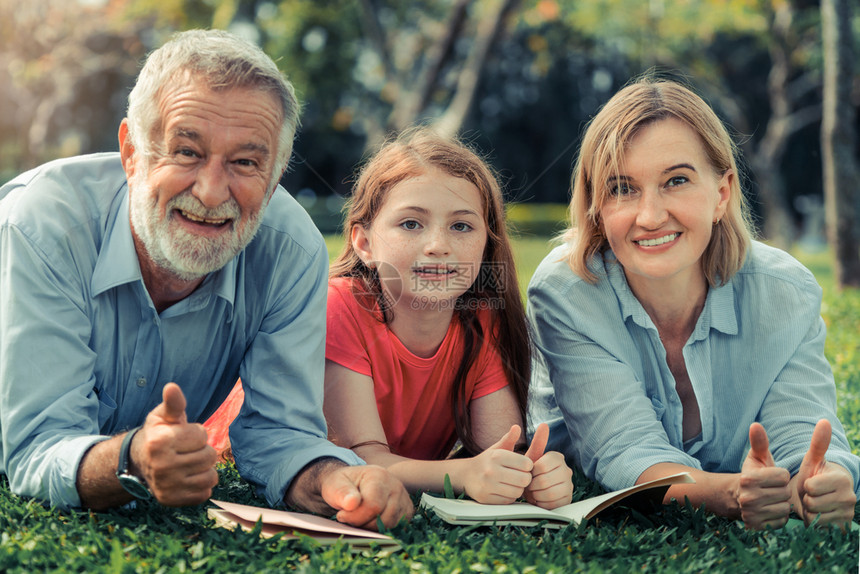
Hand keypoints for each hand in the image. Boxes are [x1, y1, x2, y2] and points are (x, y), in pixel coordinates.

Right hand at [133, 383, 217, 505]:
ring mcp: (166, 486)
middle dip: (202, 450)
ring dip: (203, 468)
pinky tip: (187, 478)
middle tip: (185, 451)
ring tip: (187, 463)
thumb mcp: (163, 416)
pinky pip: (205, 492)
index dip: (196, 434)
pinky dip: (201, 484)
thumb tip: (172, 387)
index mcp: (159, 442)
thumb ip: (173, 403)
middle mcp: (161, 466)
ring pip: (211, 475)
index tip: (182, 436)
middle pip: (209, 456)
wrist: (140, 463)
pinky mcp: (172, 500)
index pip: (202, 435)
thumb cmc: (158, 434)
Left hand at [320, 464, 412, 529]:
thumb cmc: (343, 484)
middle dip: (363, 524)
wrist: (353, 482)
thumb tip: (351, 503)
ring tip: (359, 518)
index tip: (341, 514)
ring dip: (371, 528)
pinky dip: (381, 530)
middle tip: (349, 517)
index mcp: (379, 476)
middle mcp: (396, 486)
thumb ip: (341, 492)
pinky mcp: (406, 511)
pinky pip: (397, 528)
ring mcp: (404, 499)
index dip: (355, 517)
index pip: (373, 506)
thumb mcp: (335, 484)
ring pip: (391, 526)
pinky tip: (369, 521)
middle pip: (384, 519)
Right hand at [462, 425, 532, 503]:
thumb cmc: (487, 460)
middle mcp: (491, 470)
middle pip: (524, 479)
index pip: (527, 464)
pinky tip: (504, 490)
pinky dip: (509, 497)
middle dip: (525, 479)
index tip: (523, 466)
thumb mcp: (497, 448)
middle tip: (521, 476)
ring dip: (518, 489)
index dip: (528, 466)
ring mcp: (487, 485)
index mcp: (497, 456)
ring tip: (513, 483)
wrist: (466, 475)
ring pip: (517, 492)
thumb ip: (509, 438)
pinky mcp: (486, 498)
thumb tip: (517, 427)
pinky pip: (508, 501)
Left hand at [523, 423, 573, 509]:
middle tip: (528, 485)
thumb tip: (544, 424)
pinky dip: (542, 504)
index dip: (530, 473)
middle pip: (545, 481)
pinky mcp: (568, 499)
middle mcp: (567, 470)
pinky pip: (553, 505)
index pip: (541, 466)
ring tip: (533, 492)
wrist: (531, 490)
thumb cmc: (529, 472)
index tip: (527, 474)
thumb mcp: (530, 457)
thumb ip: (537, 442)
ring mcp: (569, 486)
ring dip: (536, 495)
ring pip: (549, 494)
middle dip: (532, 485)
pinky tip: (539, 500)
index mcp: (557, 457)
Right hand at [738, 423, 790, 529]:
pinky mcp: (755, 527)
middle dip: (782, 490)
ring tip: (771, 500)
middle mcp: (747, 497)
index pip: (783, 476)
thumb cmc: (754, 475)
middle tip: (771, 489)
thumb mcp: (757, 458)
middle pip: (785, 493)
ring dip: (781, 504)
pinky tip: (770, 511)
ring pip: (784, 508)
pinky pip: (781, 522)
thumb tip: (755, 424)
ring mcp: (750, 514)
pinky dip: (779, 517)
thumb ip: (759, 442)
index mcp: (747, 478)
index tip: (772, 476)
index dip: (781, 475)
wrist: (738, 498)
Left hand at [794, 419, 856, 527]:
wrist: (819, 497)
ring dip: (808, 510)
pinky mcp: (842, 527)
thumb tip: (825, 421)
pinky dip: (813, 522)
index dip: (804, 485)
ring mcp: (847, 514)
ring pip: (814, 516)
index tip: (811, 482)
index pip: (810, 487)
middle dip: (806, 499)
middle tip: (811, 494)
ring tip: (813, 503)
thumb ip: (818, 443)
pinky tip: (817, 514)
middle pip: (811, 503)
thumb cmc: (814, 476)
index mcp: (842, 479)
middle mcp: (849, 497)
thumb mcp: (812, 460)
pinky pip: (818, 527)